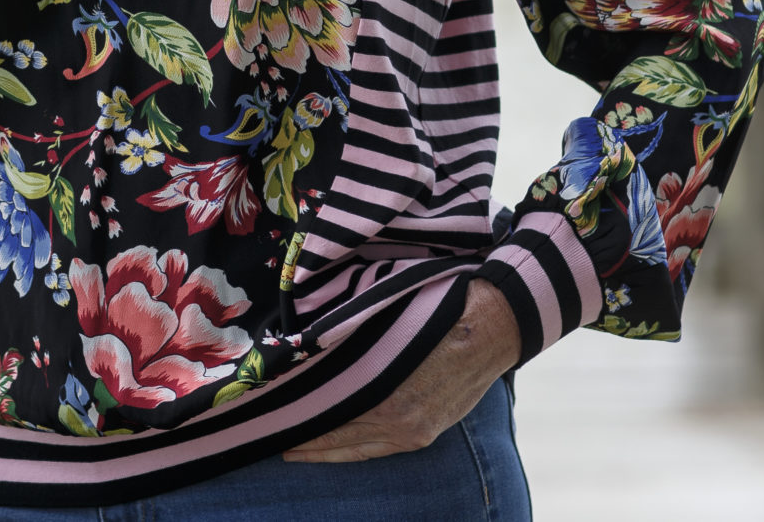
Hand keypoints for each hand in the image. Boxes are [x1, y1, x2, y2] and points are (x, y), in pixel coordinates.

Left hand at [282, 279, 519, 462]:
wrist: (492, 327)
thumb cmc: (437, 312)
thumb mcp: (388, 324)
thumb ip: (353, 344)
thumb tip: (314, 349)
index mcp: (384, 391)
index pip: (326, 413)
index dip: (298, 416)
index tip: (272, 414)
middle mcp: (397, 419)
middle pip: (336, 436)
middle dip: (305, 439)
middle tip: (274, 439)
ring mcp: (413, 430)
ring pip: (355, 448)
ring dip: (325, 449)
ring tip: (296, 451)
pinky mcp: (426, 434)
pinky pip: (379, 449)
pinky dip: (354, 449)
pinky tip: (337, 449)